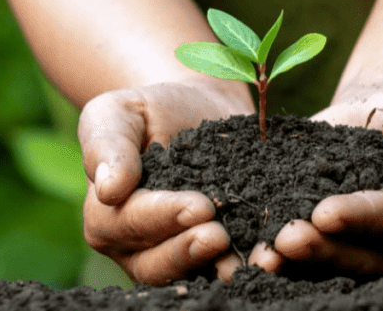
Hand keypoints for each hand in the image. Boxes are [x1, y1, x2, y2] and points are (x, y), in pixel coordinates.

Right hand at [79, 80, 252, 285]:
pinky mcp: (216, 255)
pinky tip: (275, 254)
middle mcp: (138, 249)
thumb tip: (107, 189)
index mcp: (107, 218)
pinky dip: (252, 261)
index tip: (198, 205)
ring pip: (195, 273)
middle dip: (189, 250)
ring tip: (254, 257)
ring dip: (223, 268)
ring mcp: (177, 257)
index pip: (130, 223)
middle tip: (219, 236)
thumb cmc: (148, 110)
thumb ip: (106, 146)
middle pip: (157, 262)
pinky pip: (229, 265)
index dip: (162, 217)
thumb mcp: (117, 113)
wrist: (196, 110)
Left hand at [247, 84, 382, 279]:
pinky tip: (244, 251)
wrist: (381, 110)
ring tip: (261, 255)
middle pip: (354, 256)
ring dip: (290, 263)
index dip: (358, 217)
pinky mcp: (319, 241)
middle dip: (319, 248)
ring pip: (322, 266)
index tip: (326, 212)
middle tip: (285, 240)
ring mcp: (352, 251)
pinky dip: (270, 254)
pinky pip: (296, 256)